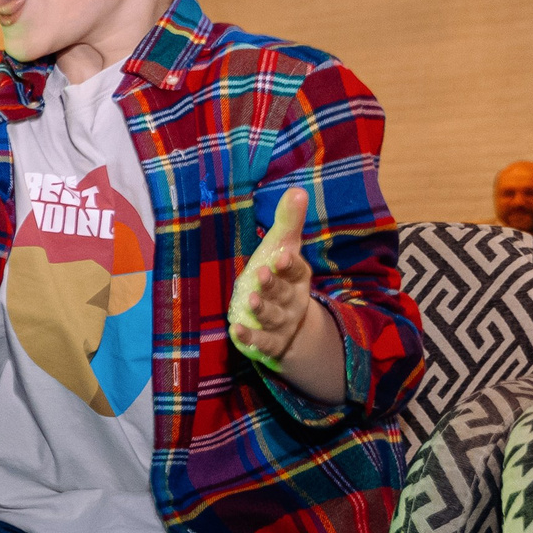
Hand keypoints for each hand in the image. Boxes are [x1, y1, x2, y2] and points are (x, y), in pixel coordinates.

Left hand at [230, 189, 314, 369]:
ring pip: (273, 317)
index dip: (290, 264)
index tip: (281, 256)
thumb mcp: (281, 248)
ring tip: (250, 301)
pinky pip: (262, 342)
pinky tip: (235, 330)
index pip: (297, 270)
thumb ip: (287, 222)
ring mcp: (281, 323)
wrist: (289, 324)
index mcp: (297, 277)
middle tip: (261, 274)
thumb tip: (297, 189)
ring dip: (263, 309)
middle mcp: (292, 300)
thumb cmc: (279, 277)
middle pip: (284, 293)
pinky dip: (250, 338)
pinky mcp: (269, 342)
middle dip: (273, 285)